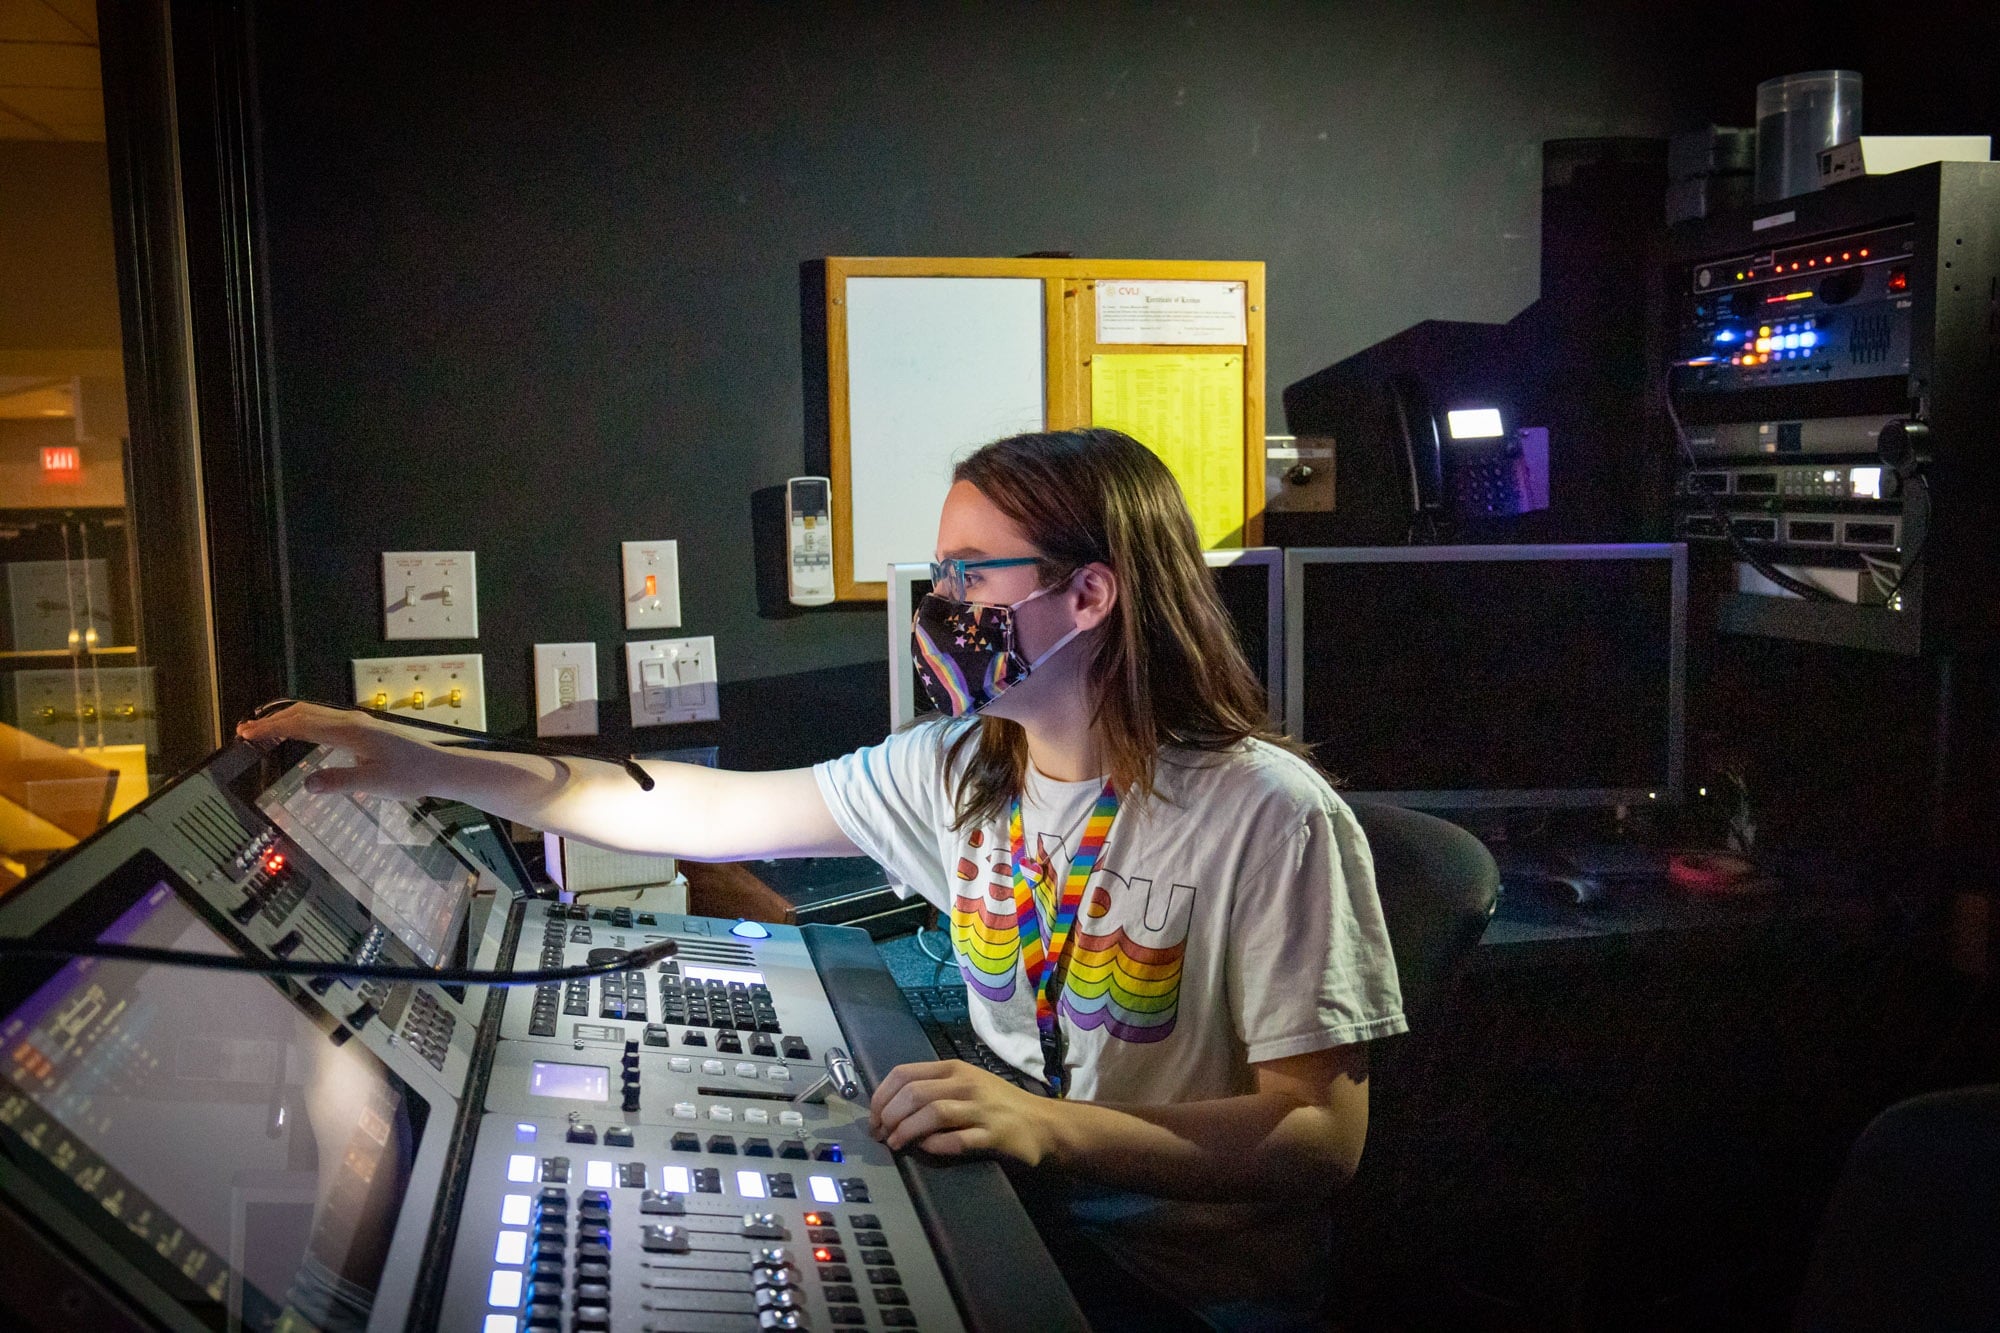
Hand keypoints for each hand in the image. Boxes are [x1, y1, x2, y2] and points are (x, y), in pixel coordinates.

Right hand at [236, 700, 452, 800]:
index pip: (301, 724)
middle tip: (245, 731)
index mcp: (350, 731)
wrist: (439, 768)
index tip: (246, 734)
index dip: (271, 728)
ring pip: (314, 713)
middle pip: (303, 713)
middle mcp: (351, 721)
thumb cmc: (410, 776)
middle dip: (272, 720)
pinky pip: (324, 719)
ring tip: (263, 730)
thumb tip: (306, 783)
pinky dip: (302, 722)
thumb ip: (339, 781)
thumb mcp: (373, 783)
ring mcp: (358, 723)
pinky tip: (298, 732)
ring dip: (286, 719)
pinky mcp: (364, 729)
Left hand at [868, 1059, 1055, 1163]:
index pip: (904, 1073)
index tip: (873, 1118)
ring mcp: (981, 1109)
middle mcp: (966, 1084)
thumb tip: (889, 1107)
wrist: (1042, 1123)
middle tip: (881, 1135)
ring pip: (933, 1113)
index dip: (880, 1097)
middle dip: (889, 1116)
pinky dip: (935, 1145)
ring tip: (896, 1144)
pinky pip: (957, 1140)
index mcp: (953, 1068)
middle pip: (914, 1094)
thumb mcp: (964, 1085)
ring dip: (907, 1130)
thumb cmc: (997, 1104)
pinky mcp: (994, 1135)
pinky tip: (926, 1149)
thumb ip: (931, 1089)